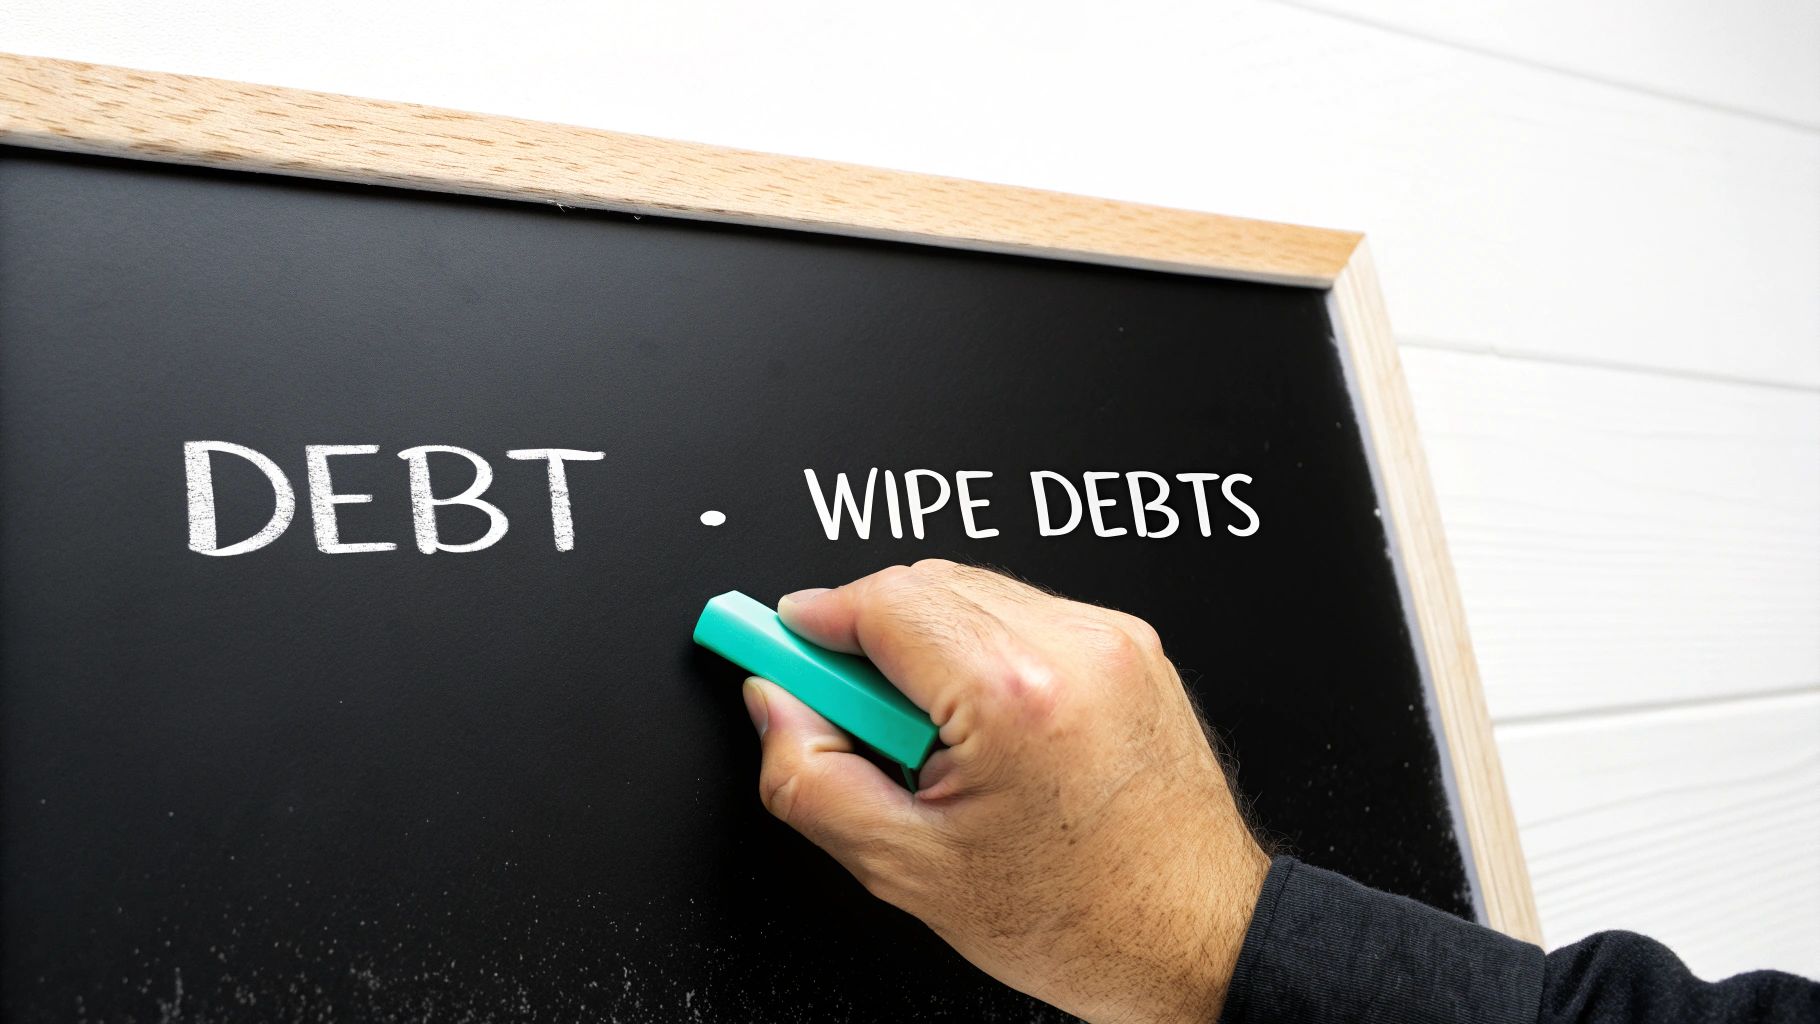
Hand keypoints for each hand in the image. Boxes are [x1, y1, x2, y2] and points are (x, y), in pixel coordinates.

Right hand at [741, 561, 1269, 1022]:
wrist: (1195, 939)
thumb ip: (812, 778)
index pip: (880, 601)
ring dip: (925, 644)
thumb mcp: (908, 870)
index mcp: (1015, 695)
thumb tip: (774, 704)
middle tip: (847, 716)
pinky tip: (984, 728)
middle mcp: (1073, 647)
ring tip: (933, 741)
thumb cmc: (1078, 919)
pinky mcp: (1131, 645)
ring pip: (973, 594)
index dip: (811, 622)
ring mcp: (1111, 639)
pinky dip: (982, 651)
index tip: (773, 640)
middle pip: (922, 585)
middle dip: (864, 638)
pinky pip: (1025, 614)